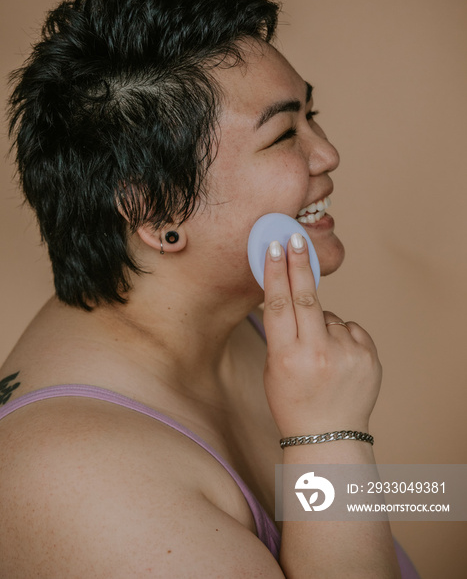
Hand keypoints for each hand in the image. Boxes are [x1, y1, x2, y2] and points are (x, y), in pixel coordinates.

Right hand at [262, 233, 381, 437]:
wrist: (329, 437)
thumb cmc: (293, 400)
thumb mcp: (274, 368)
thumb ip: (282, 332)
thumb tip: (288, 290)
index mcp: (287, 357)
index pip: (279, 304)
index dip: (276, 272)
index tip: (275, 247)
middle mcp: (317, 354)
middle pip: (306, 297)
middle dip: (299, 264)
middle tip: (296, 239)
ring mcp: (346, 355)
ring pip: (329, 315)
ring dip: (321, 324)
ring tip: (320, 356)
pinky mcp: (368, 356)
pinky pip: (350, 328)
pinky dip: (342, 335)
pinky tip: (338, 359)